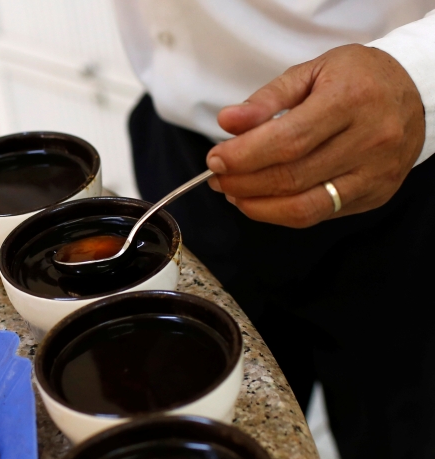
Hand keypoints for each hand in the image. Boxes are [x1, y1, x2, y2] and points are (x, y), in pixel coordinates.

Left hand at [206, 44, 424, 227]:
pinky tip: (262, 199)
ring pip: (304, 207)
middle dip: (243, 182)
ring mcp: (375, 173)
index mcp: (350, 100)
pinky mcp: (375, 195)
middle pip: (292, 177)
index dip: (244, 156)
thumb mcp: (311, 72)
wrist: (415, 91)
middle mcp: (369, 140)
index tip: (215, 159)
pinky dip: (282, 212)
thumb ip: (267, 98)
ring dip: (258, 205)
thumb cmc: (356, 78)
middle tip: (217, 177)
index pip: (287, 140)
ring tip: (234, 192)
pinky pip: (320, 214)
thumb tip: (228, 122)